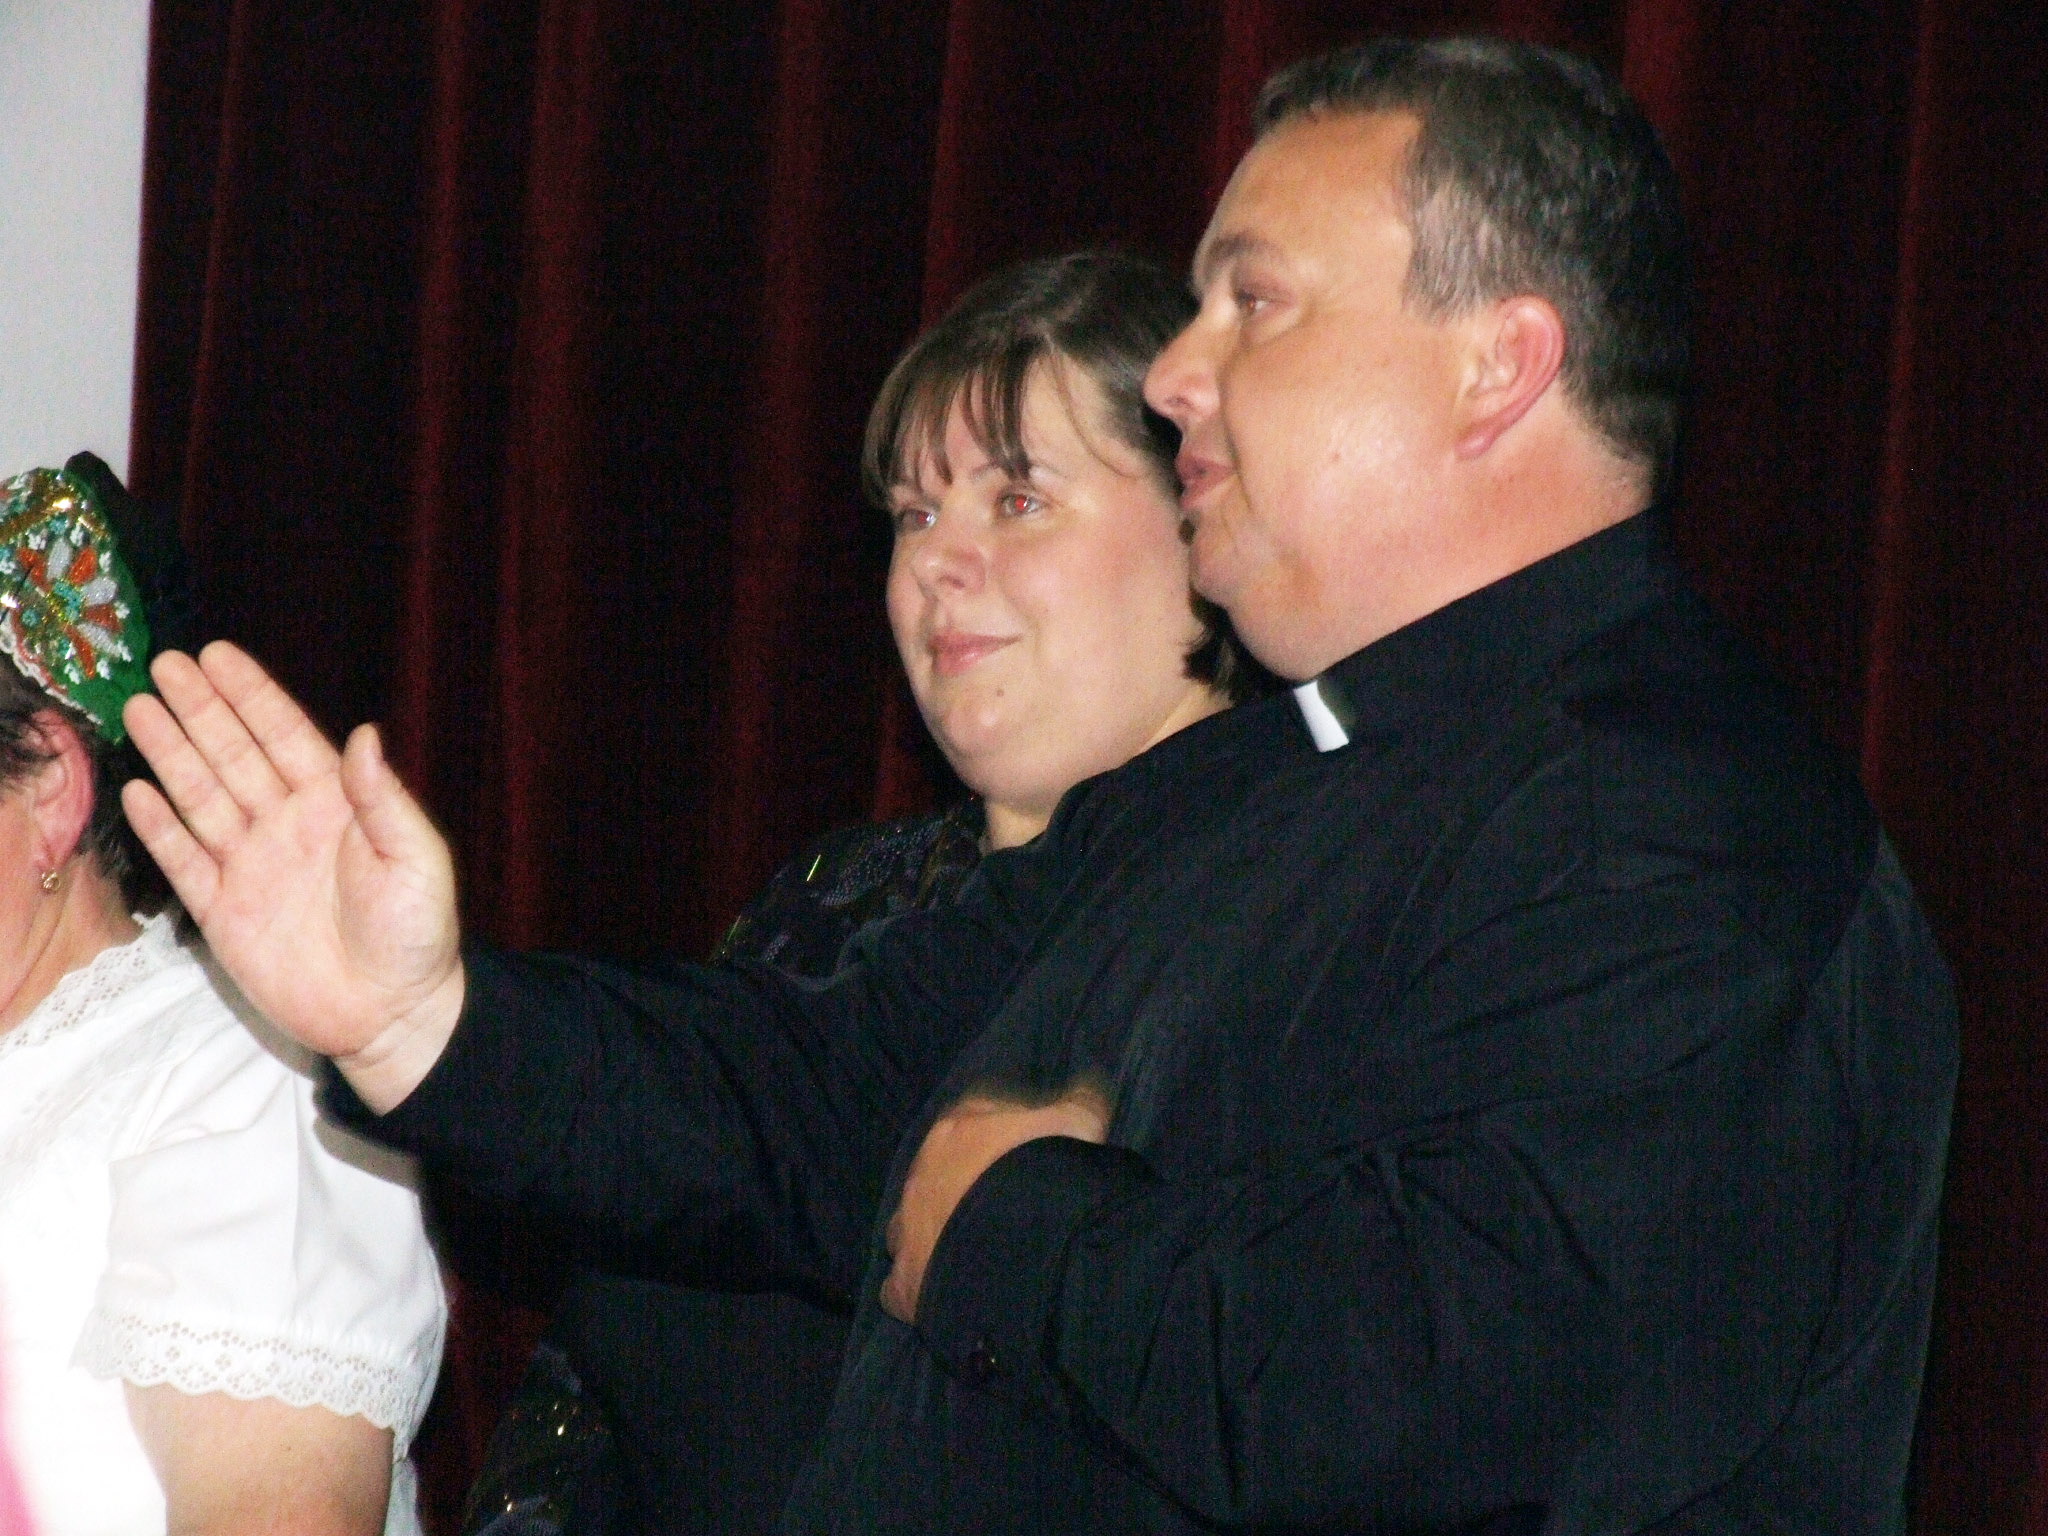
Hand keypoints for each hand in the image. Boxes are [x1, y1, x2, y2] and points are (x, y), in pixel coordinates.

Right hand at [121, 643, 464, 1110]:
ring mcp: (253, 867)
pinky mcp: (225, 912)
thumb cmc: (417, 934)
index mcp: (336, 806)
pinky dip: (161, 827)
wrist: (392, 1013)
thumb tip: (364, 734)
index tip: (217, 655)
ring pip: (202, 797)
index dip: (251, 696)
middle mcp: (288, 826)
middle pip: (233, 756)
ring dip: (171, 754)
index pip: (285, 737)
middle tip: (164, 663)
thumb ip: (384, 799)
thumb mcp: (416, 859)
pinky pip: (186, 860)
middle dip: (199, 709)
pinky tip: (138, 791)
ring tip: (140, 709)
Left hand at [881, 1084, 1109, 1323]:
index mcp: (959, 1129)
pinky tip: (944, 1297)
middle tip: (998, 1210)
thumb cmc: (1047, 1171)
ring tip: (965, 1252)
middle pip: (935, 1175)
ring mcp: (907, 1227)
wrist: (1022, 1240)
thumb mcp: (1077, 1124)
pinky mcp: (905, 1282)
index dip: (997, 1140)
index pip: (972, 1121)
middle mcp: (922, 1173)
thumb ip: (1077, 1104)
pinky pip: (899, 1287)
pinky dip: (918, 1289)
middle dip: (959, 1188)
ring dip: (929, 1235)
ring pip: (906, 1227)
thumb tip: (1086, 1088)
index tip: (1022, 1157)